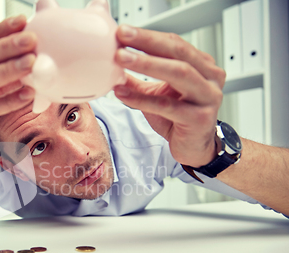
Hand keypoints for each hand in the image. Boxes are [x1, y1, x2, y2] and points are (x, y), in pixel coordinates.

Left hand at [113, 25, 225, 167]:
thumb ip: (138, 80)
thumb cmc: (179, 119)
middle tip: (123, 37)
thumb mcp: (156, 94)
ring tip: (121, 59)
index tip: (123, 32)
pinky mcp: (200, 118)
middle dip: (148, 43)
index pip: (174, 43)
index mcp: (202, 65)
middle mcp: (210, 77)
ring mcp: (208, 97)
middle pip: (178, 52)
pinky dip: (142, 98)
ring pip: (178, 73)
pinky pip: (167, 105)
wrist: (195, 148)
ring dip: (147, 64)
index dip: (148, 37)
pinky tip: (122, 94)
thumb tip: (113, 65)